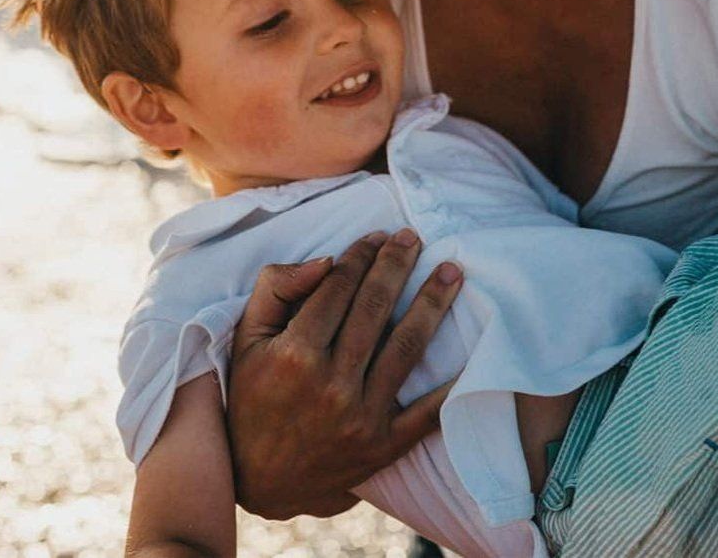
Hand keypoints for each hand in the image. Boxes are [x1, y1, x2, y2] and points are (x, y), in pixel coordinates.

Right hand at [226, 230, 463, 519]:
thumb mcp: (246, 340)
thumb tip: (326, 260)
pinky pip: (427, 413)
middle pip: (375, 309)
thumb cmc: (252, 399)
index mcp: (294, 355)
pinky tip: (471, 353)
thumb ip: (276, 290)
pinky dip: (451, 385)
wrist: (259, 480)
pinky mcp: (383, 446)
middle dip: (397, 265)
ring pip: (407, 347)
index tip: (377, 236)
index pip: (338, 289)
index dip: (361, 256)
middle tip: (414, 237)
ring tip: (452, 272)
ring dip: (432, 303)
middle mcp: (330, 384)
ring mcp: (360, 417)